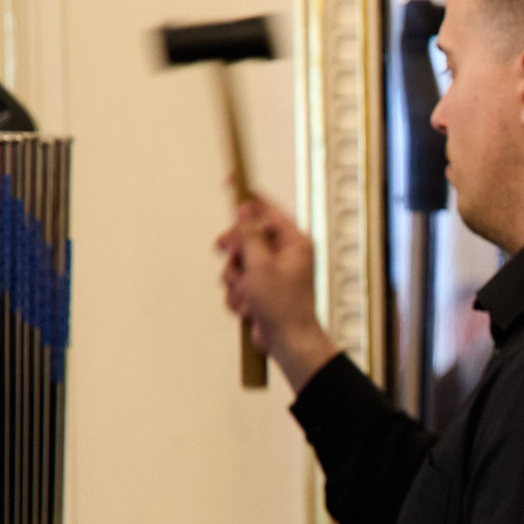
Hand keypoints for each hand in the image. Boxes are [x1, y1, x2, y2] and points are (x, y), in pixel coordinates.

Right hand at [214, 198, 339, 391]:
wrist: (287, 342)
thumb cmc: (283, 306)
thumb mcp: (261, 265)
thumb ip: (249, 235)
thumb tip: (244, 209)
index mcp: (294, 242)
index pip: (267, 210)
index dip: (246, 198)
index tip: (229, 181)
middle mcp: (285, 254)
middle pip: (246, 236)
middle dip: (235, 252)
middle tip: (229, 255)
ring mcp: (272, 272)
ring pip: (238, 262)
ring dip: (235, 280)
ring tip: (246, 295)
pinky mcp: (261, 289)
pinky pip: (238, 282)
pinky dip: (238, 295)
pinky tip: (248, 309)